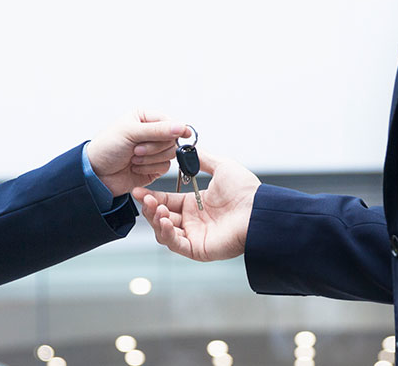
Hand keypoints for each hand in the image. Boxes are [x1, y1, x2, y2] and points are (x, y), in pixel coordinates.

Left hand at [87, 110, 189, 195]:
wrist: (95, 174)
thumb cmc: (106, 148)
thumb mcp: (130, 132)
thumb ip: (157, 130)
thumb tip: (180, 127)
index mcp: (144, 119)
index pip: (169, 121)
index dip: (176, 129)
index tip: (183, 134)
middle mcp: (151, 134)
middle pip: (172, 139)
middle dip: (153, 147)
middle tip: (135, 149)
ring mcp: (153, 152)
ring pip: (170, 154)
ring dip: (150, 158)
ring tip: (133, 158)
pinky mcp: (154, 167)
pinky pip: (165, 167)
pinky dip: (149, 168)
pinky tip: (135, 167)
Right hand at [132, 151, 260, 260]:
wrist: (259, 210)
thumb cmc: (246, 191)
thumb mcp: (222, 167)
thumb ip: (202, 159)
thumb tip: (188, 148)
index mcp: (195, 204)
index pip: (165, 201)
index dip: (150, 196)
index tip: (138, 189)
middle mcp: (193, 222)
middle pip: (160, 217)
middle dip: (149, 207)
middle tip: (143, 197)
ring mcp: (195, 236)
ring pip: (164, 232)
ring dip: (155, 220)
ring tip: (156, 208)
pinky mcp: (198, 250)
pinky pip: (175, 244)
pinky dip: (166, 234)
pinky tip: (164, 220)